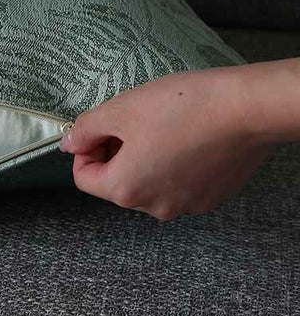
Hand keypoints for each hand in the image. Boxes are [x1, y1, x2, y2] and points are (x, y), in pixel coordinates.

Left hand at [59, 67, 274, 220]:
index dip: (85, 149)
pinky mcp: (211, 196)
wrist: (245, 109)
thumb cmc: (180, 108)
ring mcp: (187, 205)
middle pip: (117, 182)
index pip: (84, 179)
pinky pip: (177, 182)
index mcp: (126, 190)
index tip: (99, 127)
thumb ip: (86, 129)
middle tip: (130, 120)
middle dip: (115, 152)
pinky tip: (185, 136)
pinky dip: (172, 162)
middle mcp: (155, 207)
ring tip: (161, 125)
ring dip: (144, 157)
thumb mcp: (119, 110)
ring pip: (148, 182)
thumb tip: (70, 143)